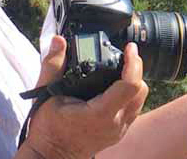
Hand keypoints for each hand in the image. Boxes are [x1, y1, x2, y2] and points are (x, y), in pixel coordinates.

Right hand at [21, 36, 148, 158]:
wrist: (51, 156)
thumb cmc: (48, 130)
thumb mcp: (45, 95)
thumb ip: (53, 65)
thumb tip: (58, 41)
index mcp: (100, 114)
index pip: (130, 85)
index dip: (133, 62)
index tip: (130, 48)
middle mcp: (115, 123)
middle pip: (141, 89)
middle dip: (135, 68)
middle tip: (125, 54)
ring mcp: (119, 130)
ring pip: (141, 99)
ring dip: (134, 80)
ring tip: (122, 67)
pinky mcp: (120, 132)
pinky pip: (135, 108)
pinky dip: (130, 93)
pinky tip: (116, 85)